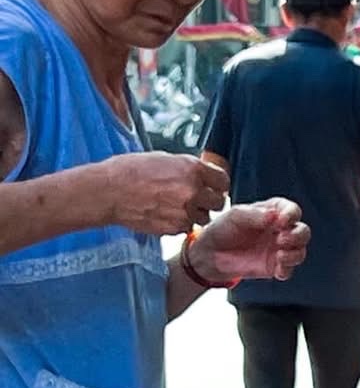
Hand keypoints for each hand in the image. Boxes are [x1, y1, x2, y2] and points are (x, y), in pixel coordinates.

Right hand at [113, 152, 228, 235]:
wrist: (109, 191)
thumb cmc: (130, 170)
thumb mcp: (163, 159)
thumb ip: (187, 168)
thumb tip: (203, 175)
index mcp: (192, 168)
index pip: (223, 180)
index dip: (218, 184)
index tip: (214, 186)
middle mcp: (192, 190)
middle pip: (218, 202)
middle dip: (209, 200)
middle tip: (196, 198)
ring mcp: (185, 211)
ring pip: (204, 218)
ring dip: (195, 214)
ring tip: (176, 206)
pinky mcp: (175, 228)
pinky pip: (187, 227)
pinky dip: (180, 223)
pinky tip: (165, 213)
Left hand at [192, 200, 309, 283]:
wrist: (209, 254)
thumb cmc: (222, 229)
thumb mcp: (235, 216)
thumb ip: (255, 215)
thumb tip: (274, 216)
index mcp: (272, 213)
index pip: (292, 210)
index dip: (292, 214)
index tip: (282, 221)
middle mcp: (279, 230)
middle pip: (303, 231)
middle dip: (298, 235)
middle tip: (281, 239)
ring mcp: (278, 249)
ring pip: (301, 250)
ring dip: (295, 253)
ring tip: (280, 255)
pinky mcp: (275, 267)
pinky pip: (290, 269)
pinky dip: (288, 269)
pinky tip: (278, 269)